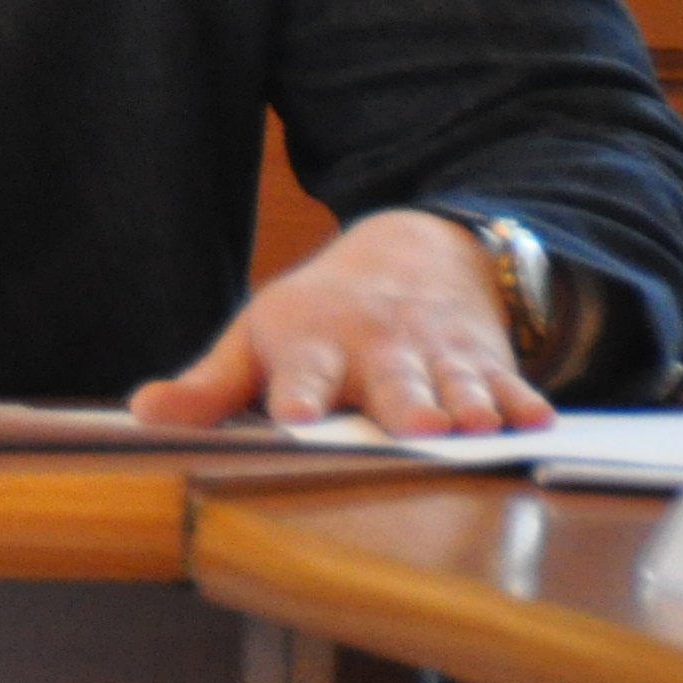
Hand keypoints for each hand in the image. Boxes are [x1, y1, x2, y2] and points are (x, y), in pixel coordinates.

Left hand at [126, 208, 550, 434]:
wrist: (410, 256)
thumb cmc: (317, 320)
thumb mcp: (257, 339)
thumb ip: (209, 386)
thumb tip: (144, 415)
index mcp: (312, 347)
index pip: (302, 373)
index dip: (298, 394)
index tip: (293, 414)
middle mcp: (376, 350)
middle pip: (389, 381)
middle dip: (402, 402)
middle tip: (414, 424)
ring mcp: (435, 358)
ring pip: (453, 386)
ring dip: (464, 405)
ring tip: (472, 426)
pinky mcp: (485, 365)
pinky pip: (507, 385)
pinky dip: (522, 402)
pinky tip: (537, 420)